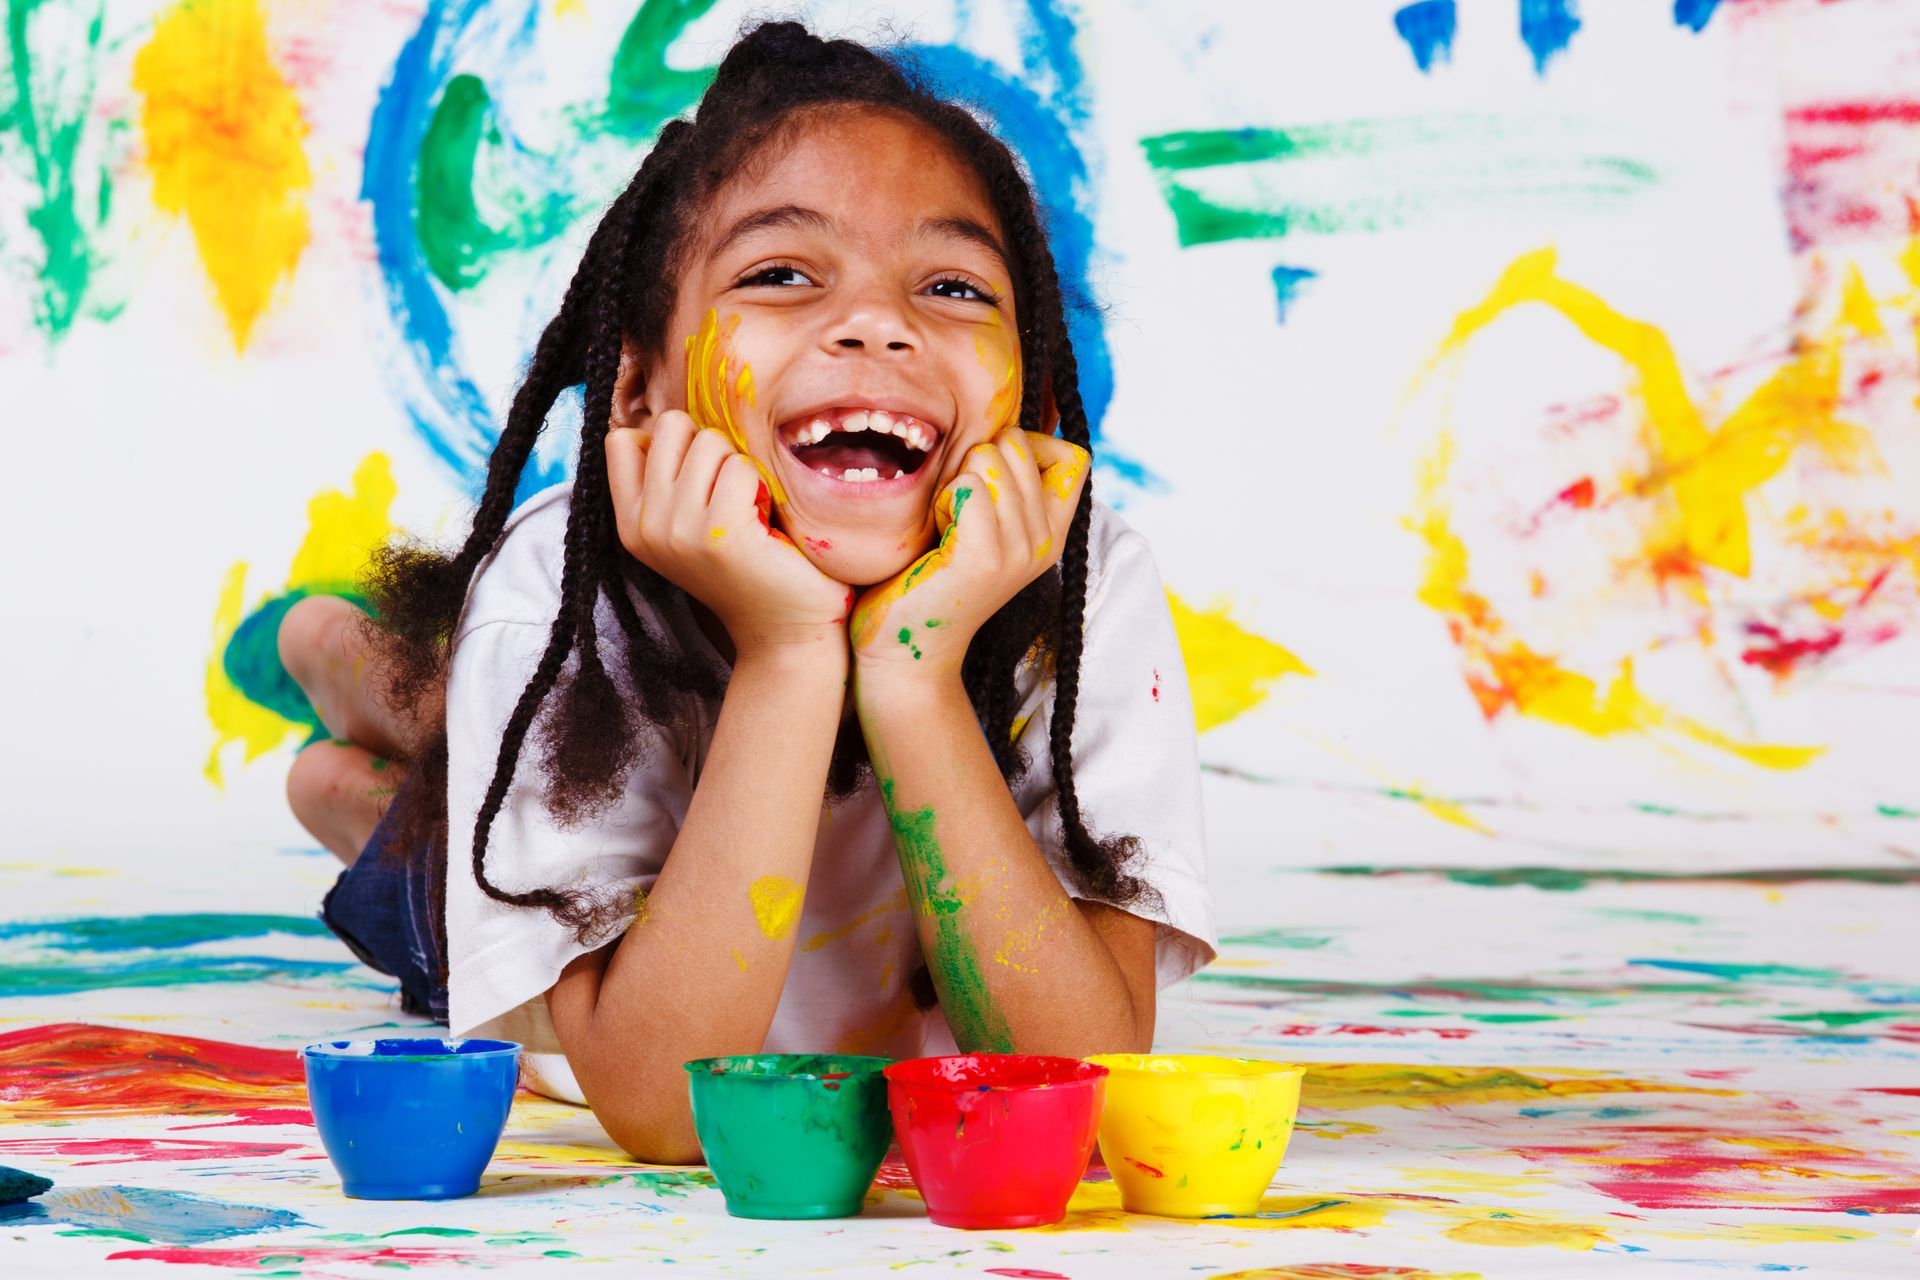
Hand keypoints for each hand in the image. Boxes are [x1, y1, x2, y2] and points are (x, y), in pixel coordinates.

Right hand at [606, 411, 854, 658]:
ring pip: (709, 441)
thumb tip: (667, 423)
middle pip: (671, 427)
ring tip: (748, 509)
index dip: (669, 443)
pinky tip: (764, 521)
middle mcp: (645, 527)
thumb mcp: (687, 526)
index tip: (698, 477)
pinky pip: (742, 467)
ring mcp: (678, 530)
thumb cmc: (746, 568)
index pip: (622, 440)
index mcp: (629, 524)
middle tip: (730, 490)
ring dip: (739, 465)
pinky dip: (762, 485)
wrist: (782, 631)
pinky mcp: (720, 532)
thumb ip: (667, 480)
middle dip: (709, 445)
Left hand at [850, 428, 1088, 676]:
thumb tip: (1005, 426)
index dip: (1029, 445)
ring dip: (956, 477)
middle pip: (1020, 446)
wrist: (906, 650)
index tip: (993, 474)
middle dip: (977, 458)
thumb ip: (1003, 484)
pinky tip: (936, 531)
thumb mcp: (982, 526)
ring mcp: (1021, 551)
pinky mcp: (986, 557)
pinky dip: (943, 497)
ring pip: (991, 458)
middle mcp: (1047, 542)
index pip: (1072, 456)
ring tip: (946, 520)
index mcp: (1052, 534)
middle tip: (956, 506)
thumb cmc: (930, 578)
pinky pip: (968, 485)